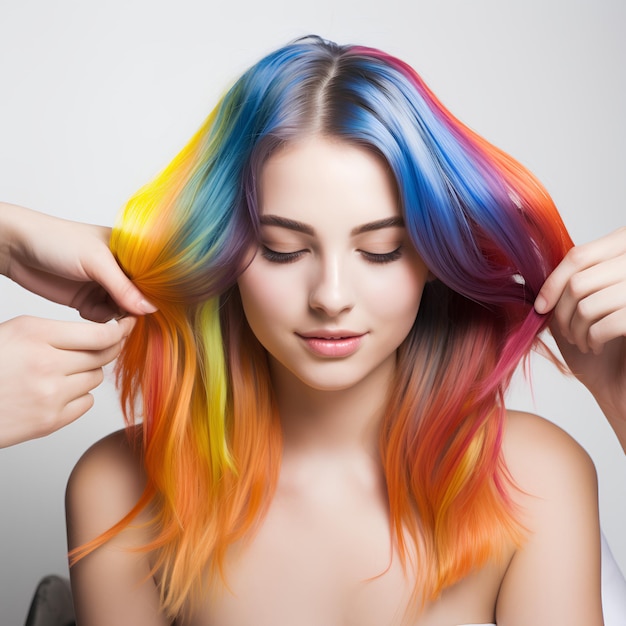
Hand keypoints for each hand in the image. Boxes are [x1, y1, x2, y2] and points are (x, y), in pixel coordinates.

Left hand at [0, 203, 155, 321]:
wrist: (16, 248)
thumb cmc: (56, 239)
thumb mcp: (96, 260)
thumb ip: (123, 287)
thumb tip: (149, 309)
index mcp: (130, 251)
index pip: (152, 278)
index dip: (154, 294)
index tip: (153, 311)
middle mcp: (119, 269)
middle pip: (139, 297)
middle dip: (135, 310)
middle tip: (127, 317)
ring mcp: (103, 286)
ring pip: (123, 311)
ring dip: (117, 317)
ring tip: (106, 314)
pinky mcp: (87, 300)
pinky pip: (105, 318)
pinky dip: (100, 321)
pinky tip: (90, 313)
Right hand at [0, 315, 134, 447]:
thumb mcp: (16, 332)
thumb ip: (57, 331)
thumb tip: (106, 333)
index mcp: (35, 334)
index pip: (100, 333)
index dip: (119, 331)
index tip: (126, 327)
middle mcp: (46, 364)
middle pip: (102, 356)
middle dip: (100, 351)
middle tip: (90, 350)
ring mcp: (50, 395)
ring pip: (96, 379)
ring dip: (85, 374)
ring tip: (58, 373)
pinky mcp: (51, 420)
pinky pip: (87, 403)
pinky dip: (77, 397)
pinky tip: (54, 393)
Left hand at [535, 227, 625, 448]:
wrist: (620, 379)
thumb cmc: (598, 343)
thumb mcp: (578, 305)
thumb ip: (566, 284)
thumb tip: (529, 271)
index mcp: (622, 253)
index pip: (580, 255)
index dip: (553, 282)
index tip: (540, 307)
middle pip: (579, 281)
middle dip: (562, 312)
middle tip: (565, 331)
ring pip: (588, 304)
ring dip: (574, 328)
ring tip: (580, 340)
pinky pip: (607, 324)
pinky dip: (593, 339)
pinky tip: (595, 347)